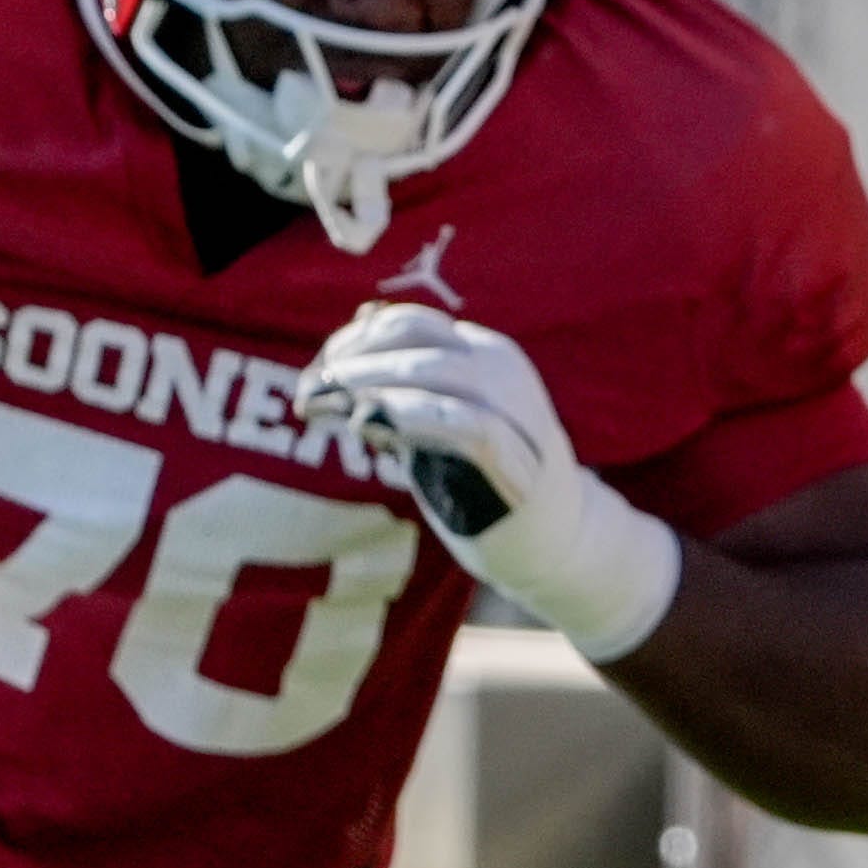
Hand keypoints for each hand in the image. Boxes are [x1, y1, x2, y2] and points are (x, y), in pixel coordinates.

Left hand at [299, 304, 684, 661]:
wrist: (559, 542)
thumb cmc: (486, 484)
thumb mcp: (435, 426)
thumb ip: (400, 387)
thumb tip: (355, 327)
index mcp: (484, 353)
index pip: (409, 325)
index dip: (354, 342)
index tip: (317, 374)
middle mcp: (501, 369)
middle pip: (412, 341)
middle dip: (350, 364)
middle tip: (308, 393)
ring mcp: (514, 409)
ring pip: (432, 372)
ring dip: (368, 385)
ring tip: (326, 409)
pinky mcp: (515, 455)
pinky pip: (461, 422)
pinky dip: (410, 417)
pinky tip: (370, 426)